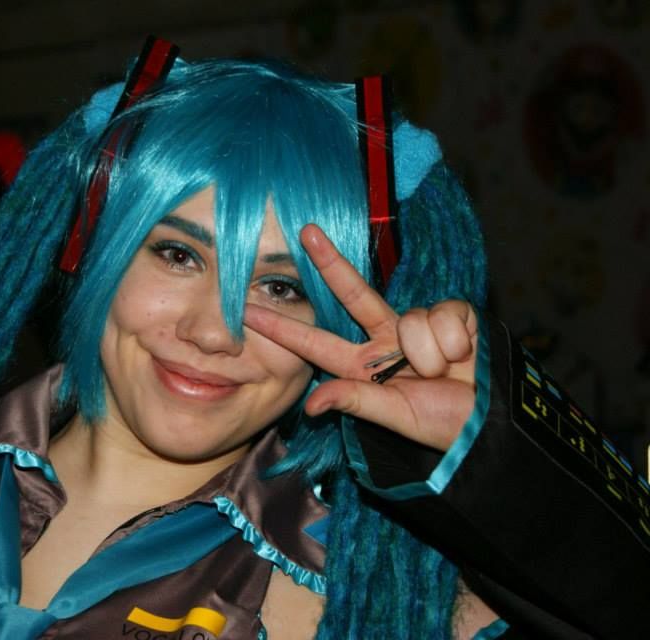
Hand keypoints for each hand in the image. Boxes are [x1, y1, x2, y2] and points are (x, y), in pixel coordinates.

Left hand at [243, 225, 477, 451]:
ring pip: (410, 320)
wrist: (494, 424)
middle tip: (305, 231)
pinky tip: (463, 356)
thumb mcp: (395, 418)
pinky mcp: (454, 313)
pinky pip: (443, 315)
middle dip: (330, 261)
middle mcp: (387, 339)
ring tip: (444, 374)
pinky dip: (454, 341)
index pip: (316, 344)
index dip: (284, 329)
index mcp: (364, 367)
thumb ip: (357, 402)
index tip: (248, 312)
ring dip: (428, 353)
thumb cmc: (443, 426)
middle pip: (353, 293)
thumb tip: (312, 404)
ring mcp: (419, 324)